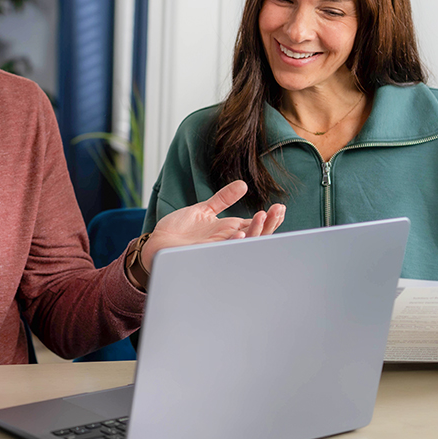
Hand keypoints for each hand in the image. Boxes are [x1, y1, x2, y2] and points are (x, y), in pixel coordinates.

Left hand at [141, 180, 285, 269]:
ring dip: (255, 233)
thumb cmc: (180, 230)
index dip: (270, 219)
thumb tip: (243, 185)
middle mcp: (226, 241)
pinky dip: (232, 244)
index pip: (256, 225)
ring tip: (262, 216)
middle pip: (257, 236)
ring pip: (244, 245)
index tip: (280, 207)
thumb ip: (223, 198)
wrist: (158, 243)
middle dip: (270, 225)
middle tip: (278, 211)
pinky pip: (223, 252)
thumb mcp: (204, 209)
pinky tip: (240, 235)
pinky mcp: (204, 253)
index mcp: (228, 230)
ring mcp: (217, 248)